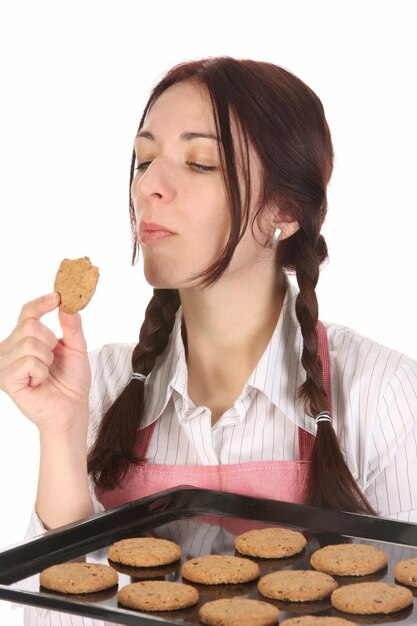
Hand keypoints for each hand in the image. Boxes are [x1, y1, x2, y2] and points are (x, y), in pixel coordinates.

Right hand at [0, 293, 90, 434]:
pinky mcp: (6, 380)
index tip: (57, 297)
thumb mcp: (76, 347)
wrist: (72, 408)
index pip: (27, 313)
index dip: (41, 303)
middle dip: (50, 343)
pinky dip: (41, 371)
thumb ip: (71, 325)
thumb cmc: (71, 381)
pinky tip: (39, 383)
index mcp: (23, 340)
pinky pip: (29, 361)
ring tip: (46, 374)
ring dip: (47, 359)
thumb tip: (67, 304)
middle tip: (52, 361)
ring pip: (30, 343)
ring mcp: (4, 365)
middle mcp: (9, 349)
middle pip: (31, 326)